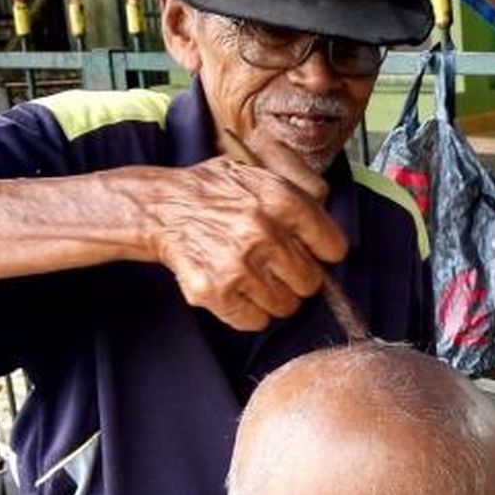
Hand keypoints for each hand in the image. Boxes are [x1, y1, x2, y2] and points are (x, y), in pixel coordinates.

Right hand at [132, 144, 344, 331]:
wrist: (161, 207)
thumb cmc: (216, 193)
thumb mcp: (260, 173)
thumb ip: (301, 194)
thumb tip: (333, 234)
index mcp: (281, 199)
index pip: (333, 247)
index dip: (323, 253)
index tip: (311, 253)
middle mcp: (263, 232)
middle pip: (311, 282)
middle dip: (296, 278)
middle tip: (276, 267)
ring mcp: (239, 265)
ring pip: (286, 306)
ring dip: (273, 297)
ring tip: (253, 277)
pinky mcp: (217, 292)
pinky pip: (256, 321)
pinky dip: (250, 313)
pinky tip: (237, 291)